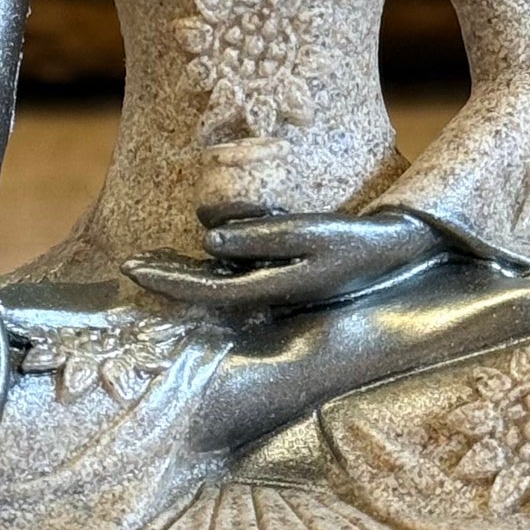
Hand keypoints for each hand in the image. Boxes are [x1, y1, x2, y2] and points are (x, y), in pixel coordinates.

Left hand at [126, 206, 446, 315]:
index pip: (207, 290)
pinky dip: (212, 262)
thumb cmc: (358, 240)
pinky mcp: (286, 273)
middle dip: (167, 278)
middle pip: (207, 289)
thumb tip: (209, 239)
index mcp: (275, 292)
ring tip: (148, 259)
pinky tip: (197, 249)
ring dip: (186, 270)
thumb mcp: (313, 234)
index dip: (168, 280)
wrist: (402, 249)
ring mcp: (278, 285)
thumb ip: (262, 237)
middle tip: (127, 264)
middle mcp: (271, 294)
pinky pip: (238, 271)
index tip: (130, 266)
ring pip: (219, 282)